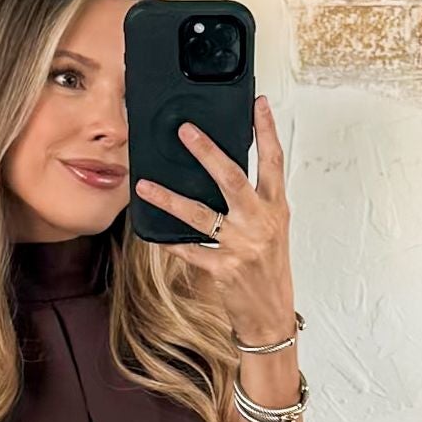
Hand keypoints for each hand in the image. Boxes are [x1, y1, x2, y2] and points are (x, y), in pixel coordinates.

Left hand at [133, 96, 296, 346]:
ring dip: (170, 199)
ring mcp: (242, 246)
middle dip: (208, 153)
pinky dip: (169, 242)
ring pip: (201, 215)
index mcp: (276, 209)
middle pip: (233, 179)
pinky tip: (151, 234)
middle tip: (186, 131)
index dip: (266, 131)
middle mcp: (261, 223)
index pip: (273, 162)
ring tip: (145, 185)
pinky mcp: (223, 269)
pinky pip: (189, 250)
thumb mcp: (271, 230)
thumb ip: (255, 201)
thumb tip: (226, 169)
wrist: (271, 316)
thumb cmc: (270, 270)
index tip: (257, 105)